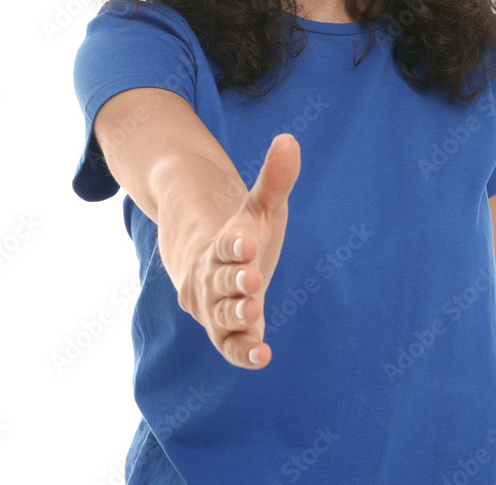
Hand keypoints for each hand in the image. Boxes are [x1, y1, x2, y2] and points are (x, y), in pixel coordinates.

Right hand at [177, 133, 300, 368]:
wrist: (206, 263)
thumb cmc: (242, 232)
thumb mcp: (260, 205)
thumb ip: (275, 178)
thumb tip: (290, 139)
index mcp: (225, 241)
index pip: (227, 241)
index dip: (236, 242)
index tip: (247, 240)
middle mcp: (213, 275)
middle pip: (220, 278)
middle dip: (235, 279)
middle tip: (252, 278)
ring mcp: (216, 305)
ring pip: (221, 313)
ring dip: (235, 315)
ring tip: (252, 315)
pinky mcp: (225, 332)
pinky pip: (229, 345)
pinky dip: (242, 351)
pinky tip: (263, 355)